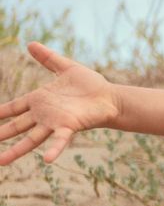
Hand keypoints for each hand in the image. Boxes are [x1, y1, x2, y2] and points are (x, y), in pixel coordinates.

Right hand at [0, 42, 119, 165]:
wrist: (110, 96)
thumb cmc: (90, 84)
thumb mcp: (66, 67)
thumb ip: (48, 58)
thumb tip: (30, 44)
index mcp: (39, 100)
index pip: (13, 108)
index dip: (0, 113)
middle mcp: (44, 114)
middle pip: (17, 126)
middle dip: (1, 134)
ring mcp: (55, 122)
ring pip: (32, 139)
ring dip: (16, 150)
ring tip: (2, 161)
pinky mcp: (70, 126)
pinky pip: (60, 140)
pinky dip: (54, 150)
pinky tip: (46, 159)